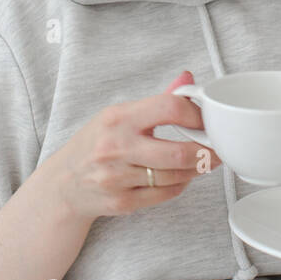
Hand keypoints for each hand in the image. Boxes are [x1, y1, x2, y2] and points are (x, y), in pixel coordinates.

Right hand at [47, 70, 222, 220]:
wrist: (63, 183)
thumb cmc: (96, 144)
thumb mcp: (119, 114)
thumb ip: (158, 100)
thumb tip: (188, 79)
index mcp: (119, 117)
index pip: (169, 108)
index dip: (196, 115)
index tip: (205, 121)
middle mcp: (116, 147)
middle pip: (178, 153)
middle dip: (206, 153)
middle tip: (216, 149)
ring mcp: (118, 177)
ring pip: (176, 176)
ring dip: (196, 170)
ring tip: (200, 162)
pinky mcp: (122, 201)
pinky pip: (166, 194)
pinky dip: (180, 185)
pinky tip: (180, 176)